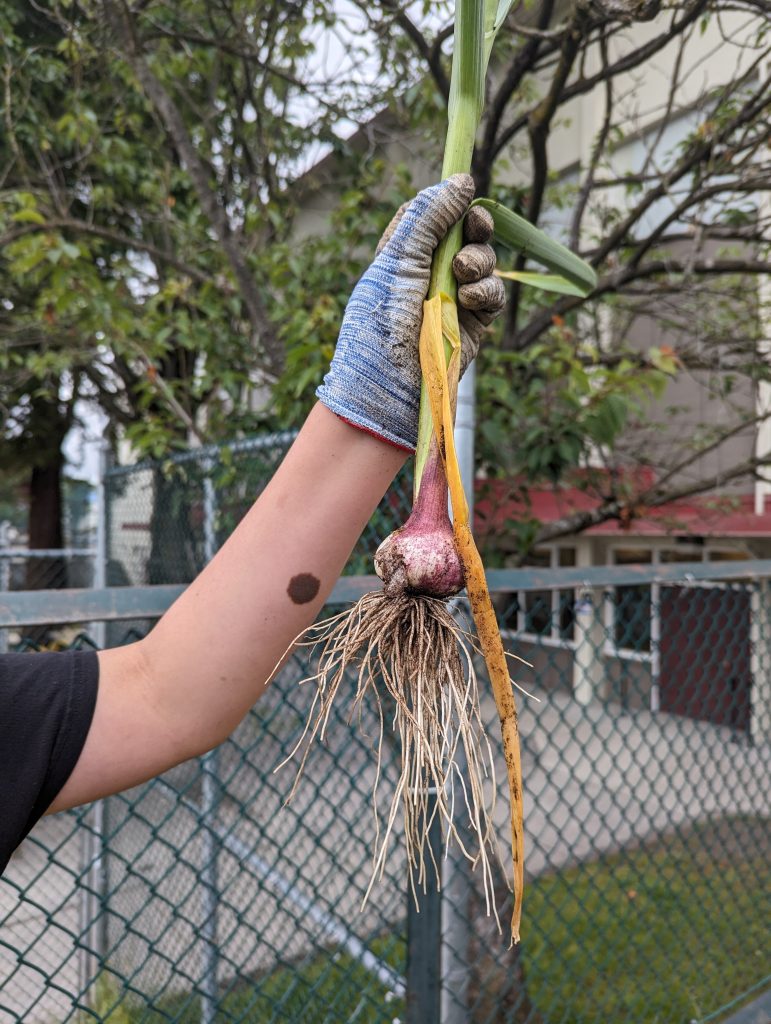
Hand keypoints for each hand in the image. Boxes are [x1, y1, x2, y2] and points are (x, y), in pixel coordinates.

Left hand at [317, 174, 505, 451]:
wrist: (390, 386)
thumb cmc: (383, 323)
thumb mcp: (399, 260)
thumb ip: (430, 218)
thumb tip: (462, 179)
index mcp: (400, 256)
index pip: (430, 216)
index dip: (447, 203)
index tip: (464, 189)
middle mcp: (427, 275)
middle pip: (465, 235)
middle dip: (474, 228)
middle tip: (475, 226)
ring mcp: (452, 300)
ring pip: (484, 262)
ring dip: (479, 261)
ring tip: (463, 274)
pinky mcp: (473, 325)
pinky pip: (493, 295)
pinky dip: (487, 292)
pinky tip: (470, 300)